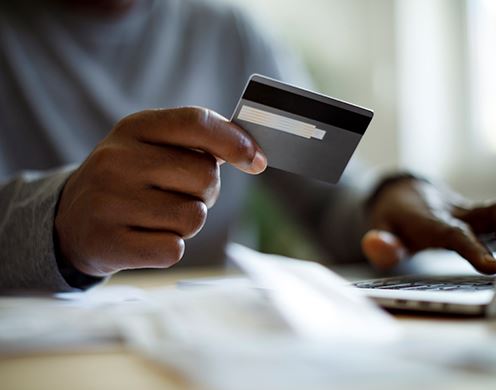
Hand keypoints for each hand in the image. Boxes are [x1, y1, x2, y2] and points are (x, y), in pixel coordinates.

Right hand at [55, 107, 266, 275]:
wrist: (72, 221)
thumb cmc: (129, 181)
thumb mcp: (151, 147)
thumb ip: (197, 143)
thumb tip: (252, 155)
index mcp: (134, 128)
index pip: (196, 122)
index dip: (235, 142)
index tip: (257, 161)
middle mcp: (117, 160)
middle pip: (205, 176)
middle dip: (206, 192)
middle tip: (181, 195)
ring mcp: (108, 201)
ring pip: (193, 217)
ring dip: (187, 223)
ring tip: (158, 217)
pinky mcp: (108, 242)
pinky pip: (173, 249)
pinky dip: (170, 247)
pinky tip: (146, 238)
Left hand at [361, 177, 495, 273]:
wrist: (405, 193)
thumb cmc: (395, 217)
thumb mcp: (380, 230)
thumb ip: (381, 243)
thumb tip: (375, 245)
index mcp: (429, 218)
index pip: (452, 233)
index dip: (472, 249)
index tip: (492, 267)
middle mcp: (456, 212)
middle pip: (492, 213)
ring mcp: (472, 213)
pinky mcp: (482, 216)